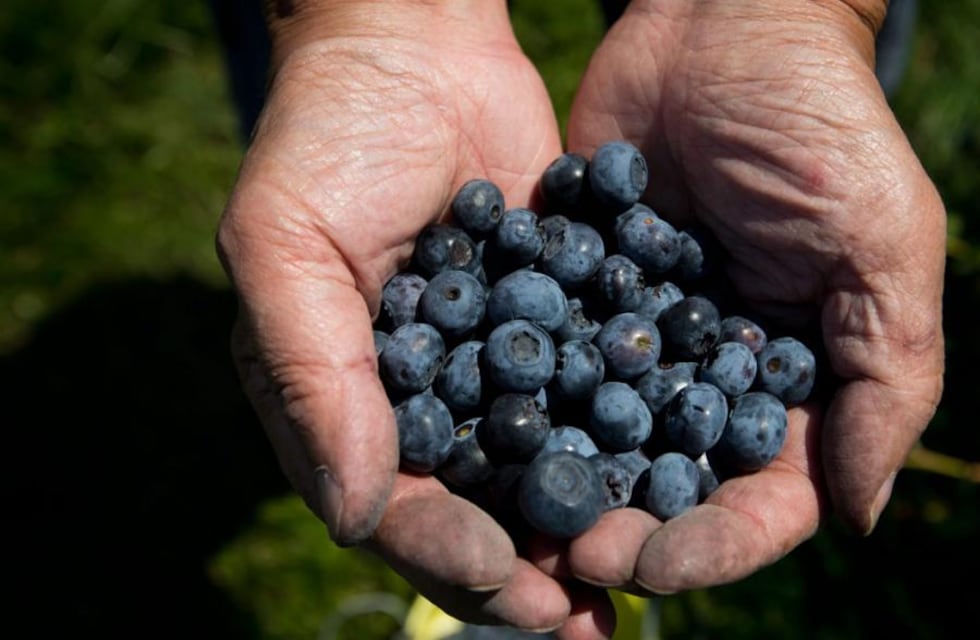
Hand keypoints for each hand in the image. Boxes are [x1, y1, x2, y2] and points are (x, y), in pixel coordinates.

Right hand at [216, 1, 614, 634]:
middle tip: (579, 618)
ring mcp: (489, 369)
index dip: (441, 546)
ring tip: (628, 584)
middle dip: (520, 567)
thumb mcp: (282, 244)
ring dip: (578, 529)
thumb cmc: (326, 137)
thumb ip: (310, 376)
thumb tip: (351, 512)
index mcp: (340, 400)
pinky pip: (585, 398)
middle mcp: (416, 401)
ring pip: (534, 471)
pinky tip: (664, 482)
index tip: (504, 575)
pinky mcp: (553, 326)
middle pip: (467, 508)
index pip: (386, 499)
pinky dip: (619, 445)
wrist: (415, 49)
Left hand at [558, 0, 945, 593]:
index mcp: (792, 384)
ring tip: (516, 519)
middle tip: (569, 555)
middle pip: (668, 487)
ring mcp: (634, 339)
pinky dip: (517, 401)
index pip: (761, 499)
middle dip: (624, 530)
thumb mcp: (884, 245)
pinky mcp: (573, 294)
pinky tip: (477, 435)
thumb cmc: (821, 128)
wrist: (719, 25)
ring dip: (562, 486)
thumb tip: (858, 518)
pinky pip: (542, 360)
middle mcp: (707, 377)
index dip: (714, 544)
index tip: (654, 563)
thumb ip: (886, 380)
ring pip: (596, 439)